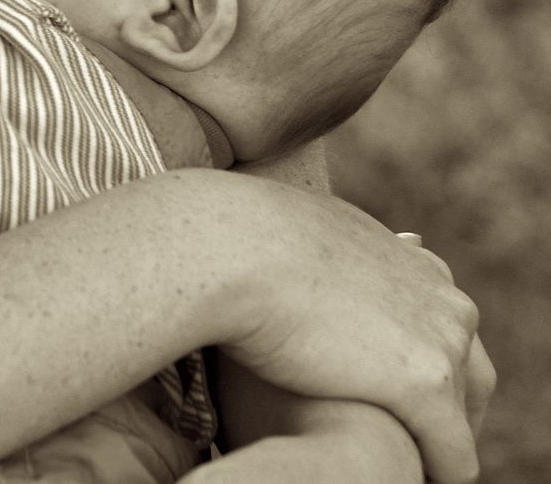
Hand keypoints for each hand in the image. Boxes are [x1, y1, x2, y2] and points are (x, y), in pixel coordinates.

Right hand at [196, 175, 492, 483]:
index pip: (436, 317)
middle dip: (436, 399)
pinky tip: (400, 480)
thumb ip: (310, 257)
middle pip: (466, 365)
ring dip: (436, 439)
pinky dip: (433, 472)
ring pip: (463, 412)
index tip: (374, 376)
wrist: (233, 247)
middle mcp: (438, 296)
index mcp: (409, 260)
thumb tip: (275, 258)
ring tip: (394, 457)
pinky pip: (454, 455)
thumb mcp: (292, 241)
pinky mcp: (425, 386)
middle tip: (392, 426)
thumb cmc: (240, 245)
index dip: (406, 352)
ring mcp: (440, 341)